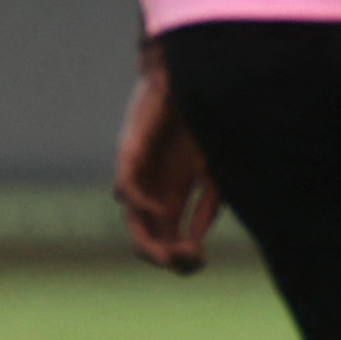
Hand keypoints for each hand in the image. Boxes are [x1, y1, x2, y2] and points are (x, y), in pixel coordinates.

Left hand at [113, 51, 218, 273]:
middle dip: (167, 259)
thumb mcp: (215, 171)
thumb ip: (209, 205)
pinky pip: (125, 187)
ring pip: (133, 221)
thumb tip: (196, 239)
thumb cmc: (204, 121)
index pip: (168, 240)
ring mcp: (141, 174)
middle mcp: (153, 191)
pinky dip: (139, 202)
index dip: (182, 258)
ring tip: (171, 250)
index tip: (202, 260)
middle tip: (190, 261)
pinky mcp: (131, 154)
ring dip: (149, 241)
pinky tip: (156, 209)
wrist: (191, 78)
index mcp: (173, 196)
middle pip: (147, 239)